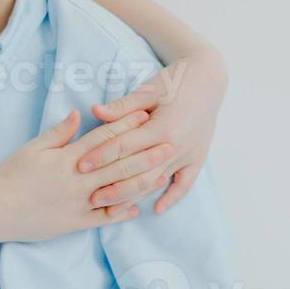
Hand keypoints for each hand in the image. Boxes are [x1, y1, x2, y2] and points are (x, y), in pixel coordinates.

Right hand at [0, 109, 176, 241]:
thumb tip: (80, 114)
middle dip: (146, 154)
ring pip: (117, 192)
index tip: (144, 116)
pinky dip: (121, 213)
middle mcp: (78, 180)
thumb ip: (60, 132)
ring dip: (142, 183)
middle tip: (169, 145)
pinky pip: (103, 219)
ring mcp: (78, 204)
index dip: (125, 126)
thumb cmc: (11, 175)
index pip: (103, 139)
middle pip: (118, 165)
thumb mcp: (34, 147)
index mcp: (68, 158)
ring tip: (163, 175)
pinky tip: (138, 208)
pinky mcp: (75, 223)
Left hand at [81, 52, 228, 214]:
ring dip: (135, 198)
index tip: (81, 165)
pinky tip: (157, 210)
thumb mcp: (149, 90)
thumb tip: (95, 111)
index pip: (125, 146)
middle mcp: (176, 145)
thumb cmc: (174, 80)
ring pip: (157, 182)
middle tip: (90, 197)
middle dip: (114, 187)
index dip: (102, 156)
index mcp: (162, 126)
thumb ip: (123, 105)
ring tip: (112, 211)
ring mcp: (189, 154)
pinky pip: (185, 184)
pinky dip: (172, 198)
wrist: (208, 78)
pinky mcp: (198, 158)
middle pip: (140, 172)